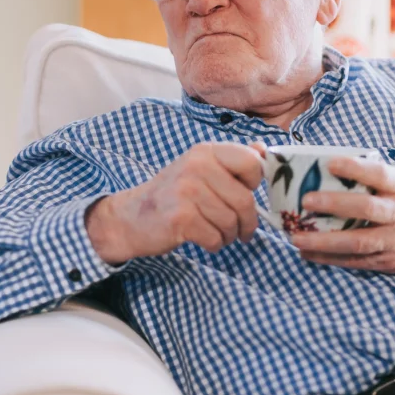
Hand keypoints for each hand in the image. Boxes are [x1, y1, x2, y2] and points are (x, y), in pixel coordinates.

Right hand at [86, 142, 264, 263]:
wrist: (130, 218)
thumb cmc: (173, 194)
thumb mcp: (200, 168)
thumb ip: (233, 159)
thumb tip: (264, 150)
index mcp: (205, 152)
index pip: (251, 163)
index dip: (256, 183)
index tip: (247, 193)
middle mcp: (196, 167)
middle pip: (244, 200)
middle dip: (247, 222)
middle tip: (242, 230)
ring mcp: (186, 192)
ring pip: (231, 222)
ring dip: (230, 235)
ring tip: (218, 234)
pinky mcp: (180, 218)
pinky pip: (215, 238)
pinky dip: (215, 244)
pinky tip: (205, 240)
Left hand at [289, 156, 394, 283]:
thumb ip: (381, 183)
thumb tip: (335, 170)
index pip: (381, 175)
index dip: (356, 168)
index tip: (331, 163)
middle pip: (365, 209)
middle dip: (333, 205)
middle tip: (306, 201)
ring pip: (357, 242)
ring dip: (323, 241)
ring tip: (296, 237)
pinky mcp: (389, 263)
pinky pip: (355, 262)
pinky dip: (329, 259)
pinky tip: (308, 254)